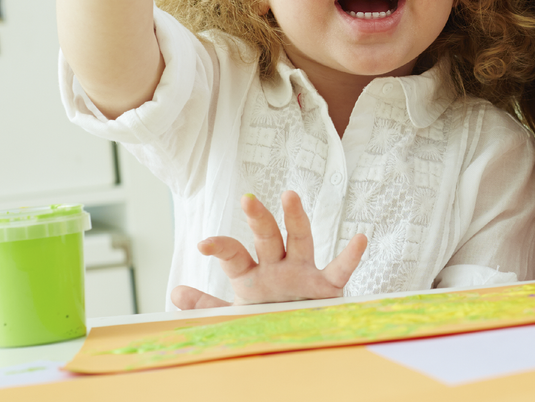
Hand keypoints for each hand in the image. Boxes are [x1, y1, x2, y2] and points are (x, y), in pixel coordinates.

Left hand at [167, 191, 367, 308]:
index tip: (202, 245)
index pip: (234, 254)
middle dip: (257, 219)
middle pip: (266, 237)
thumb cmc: (266, 320)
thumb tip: (175, 292)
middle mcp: (277, 267)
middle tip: (248, 199)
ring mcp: (303, 273)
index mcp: (252, 275)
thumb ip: (208, 305)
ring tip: (290, 196)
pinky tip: (359, 238)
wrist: (299, 339)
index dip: (220, 247)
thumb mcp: (235, 314)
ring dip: (295, 219)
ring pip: (299, 240)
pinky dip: (351, 256)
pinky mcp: (326, 287)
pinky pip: (339, 270)